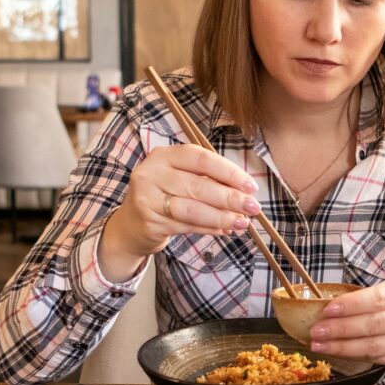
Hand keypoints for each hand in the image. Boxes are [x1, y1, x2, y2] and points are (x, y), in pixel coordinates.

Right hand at [99, 145, 260, 280]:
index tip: (251, 186)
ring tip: (243, 222)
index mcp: (165, 155)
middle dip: (230, 198)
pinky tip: (225, 229)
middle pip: (198, 185)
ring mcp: (148, 198)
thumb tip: (245, 192)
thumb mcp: (181, 178)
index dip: (229, 172)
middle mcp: (152, 173)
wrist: (131, 223)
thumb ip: (209, 180)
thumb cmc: (165, 195)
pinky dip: (209, 228)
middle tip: (253, 207)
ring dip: (222, 216)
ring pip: (193, 208)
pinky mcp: (150, 221)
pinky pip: (187, 225)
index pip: (201, 159)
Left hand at [308, 278, 384, 370]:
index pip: (378, 299)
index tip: (328, 309)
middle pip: (373, 324)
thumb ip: (369, 297)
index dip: (352, 305)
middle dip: (340, 329)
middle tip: (316, 330)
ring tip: (319, 344)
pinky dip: (352, 355)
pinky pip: (375, 358)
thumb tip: (329, 306)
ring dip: (341, 347)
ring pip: (372, 346)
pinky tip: (335, 352)